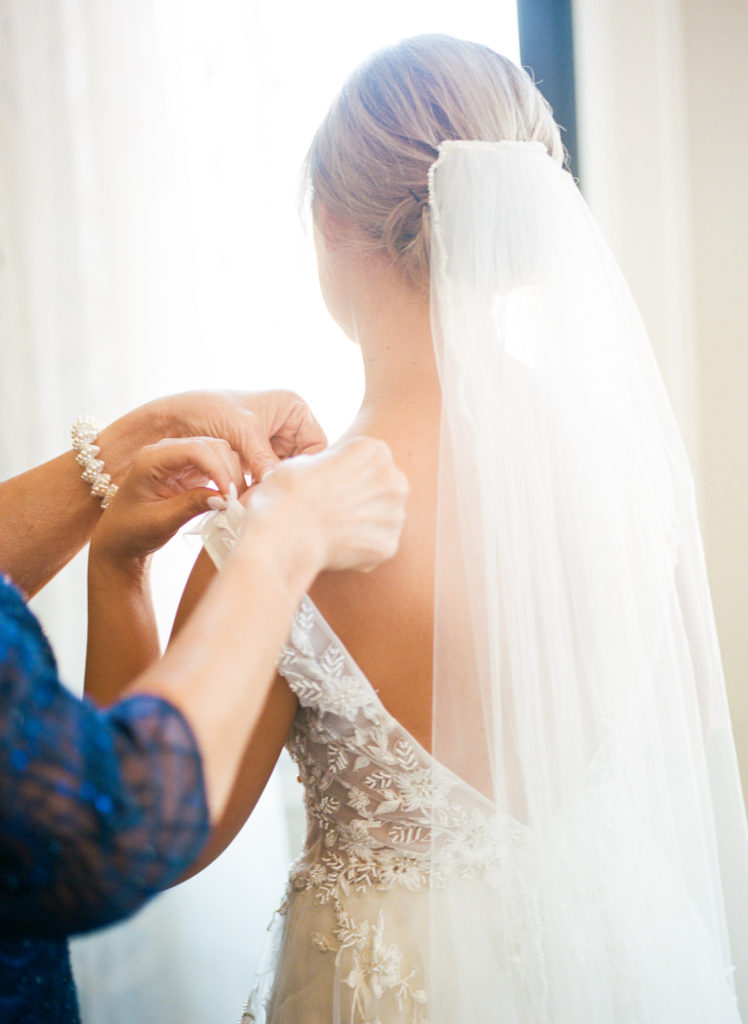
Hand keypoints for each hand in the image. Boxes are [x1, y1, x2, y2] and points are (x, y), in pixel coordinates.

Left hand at [90, 438, 243, 567]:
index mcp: (152, 458)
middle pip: (212, 447)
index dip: (218, 469)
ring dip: (232, 475)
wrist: (121, 537)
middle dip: (229, 472)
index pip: (195, 450)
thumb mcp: (160, 521)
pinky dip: (228, 480)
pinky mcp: (191, 470)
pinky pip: (217, 466)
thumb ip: (190, 506)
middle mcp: (167, 451)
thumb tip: (224, 498)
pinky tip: (231, 498)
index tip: (229, 495)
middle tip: (237, 502)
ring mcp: (180, 459)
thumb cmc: (132, 530)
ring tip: (235, 502)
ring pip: (220, 454)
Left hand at [100, 390, 326, 485]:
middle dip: (286, 480)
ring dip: (271, 488)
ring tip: (258, 501)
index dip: (307, 468)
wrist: (173, 418)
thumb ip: (266, 459)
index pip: (317, 446)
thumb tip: (282, 486)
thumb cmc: (208, 410)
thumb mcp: (243, 433)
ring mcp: (271, 443)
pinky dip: (259, 490)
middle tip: (272, 499)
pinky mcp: (255, 459)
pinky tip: (250, 499)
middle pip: (301, 463)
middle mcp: (287, 425)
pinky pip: (266, 479)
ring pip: (283, 474)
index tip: (290, 486)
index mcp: (293, 408)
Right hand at [239, 437, 407, 573]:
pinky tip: (338, 548)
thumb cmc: (288, 492)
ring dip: (365, 524)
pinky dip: (362, 550)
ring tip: (334, 530)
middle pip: (382, 488)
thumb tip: (332, 474)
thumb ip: (332, 464)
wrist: (284, 534)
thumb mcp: (307, 460)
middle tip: (334, 510)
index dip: (345, 474)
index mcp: (375, 451)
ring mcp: (395, 514)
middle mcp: (394, 479)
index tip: (326, 484)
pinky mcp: (388, 545)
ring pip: (383, 519)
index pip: (367, 461)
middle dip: (364, 498)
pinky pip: (378, 546)